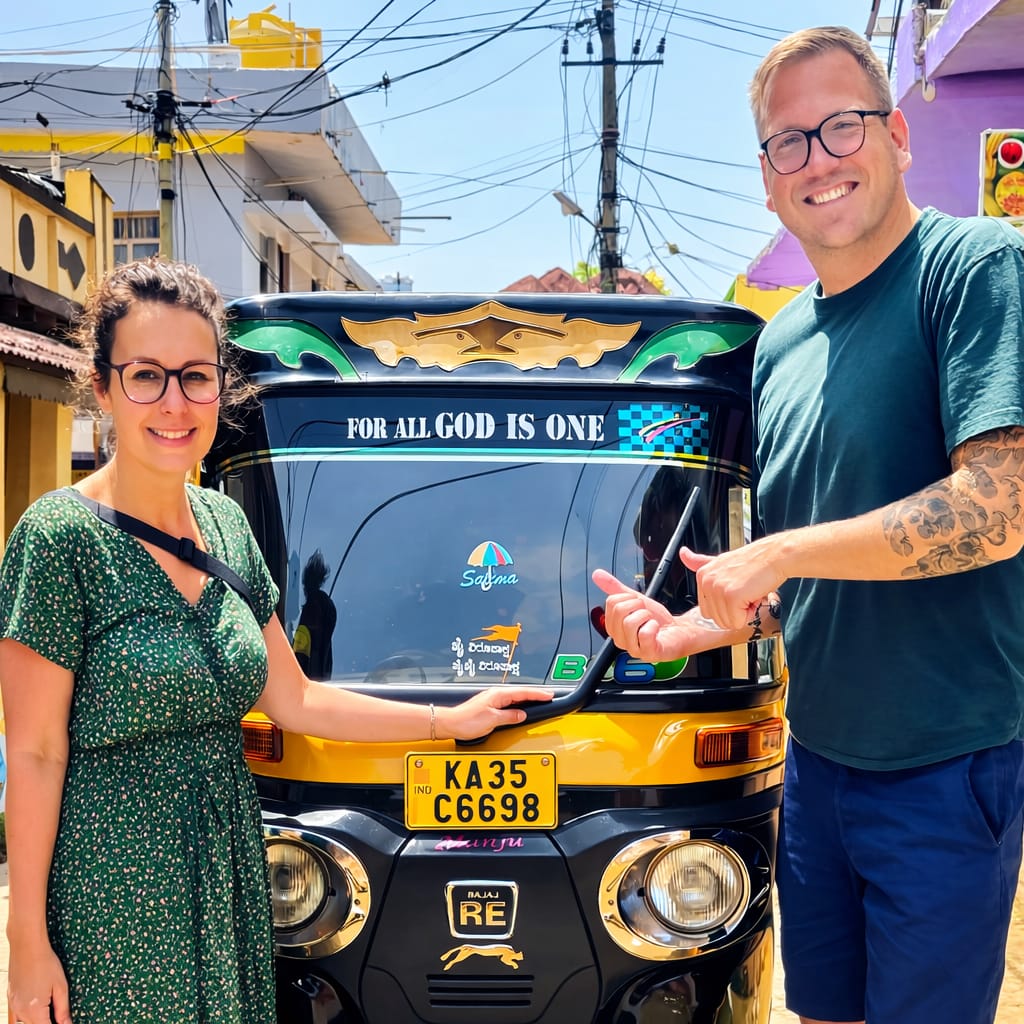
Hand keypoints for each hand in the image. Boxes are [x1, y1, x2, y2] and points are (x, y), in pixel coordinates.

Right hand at [9, 939, 70, 1023]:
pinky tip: (38, 1003)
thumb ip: (63, 1009)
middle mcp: (20, 1011)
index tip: (64, 1022)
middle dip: (46, 1022)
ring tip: (49, 1009)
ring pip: (24, 1022)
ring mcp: (13, 1005)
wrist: (27, 946)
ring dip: (37, 1019)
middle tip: (58, 1015)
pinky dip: (29, 1013)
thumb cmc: (45, 963)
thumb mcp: (60, 986)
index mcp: (33, 1011)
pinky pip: (18, 1014)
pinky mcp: (11, 998)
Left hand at [442, 686, 553, 740]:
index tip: (549, 695)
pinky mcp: (489, 706)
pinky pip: (509, 702)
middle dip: (535, 694)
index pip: (523, 692)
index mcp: (498, 695)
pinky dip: (518, 703)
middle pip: (520, 693)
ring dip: (527, 698)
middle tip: (549, 696)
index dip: (537, 694)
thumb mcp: (492, 720)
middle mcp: (495, 694)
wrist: (450, 723)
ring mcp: (492, 699)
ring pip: (515, 697)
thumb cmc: (466, 720)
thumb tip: (521, 714)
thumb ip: (509, 716)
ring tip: (538, 701)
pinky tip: (520, 707)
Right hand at [592, 569, 718, 661]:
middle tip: (646, 612)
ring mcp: (634, 649)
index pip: (611, 602)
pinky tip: (656, 628)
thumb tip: (597, 575)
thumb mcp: (635, 599)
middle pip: (619, 611)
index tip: (638, 604)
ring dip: (646, 615)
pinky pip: (644, 634)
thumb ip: (616, 588)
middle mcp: (620, 640)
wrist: (680, 630)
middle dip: (637, 605)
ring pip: (629, 622)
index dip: (628, 597)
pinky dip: (654, 625)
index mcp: (614, 627)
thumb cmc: (658, 619)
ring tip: (651, 621)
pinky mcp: (648, 653)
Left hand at [679, 541, 784, 630]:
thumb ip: (700, 562)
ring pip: (727, 622)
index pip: (707, 611)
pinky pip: (737, 622)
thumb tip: (683, 554)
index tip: (737, 590)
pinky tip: (754, 595)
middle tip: (745, 592)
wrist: (775, 556)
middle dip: (735, 612)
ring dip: (744, 612)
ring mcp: (717, 589)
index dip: (727, 606)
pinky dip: (750, 613)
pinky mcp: (731, 596)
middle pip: (716, 619)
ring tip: (749, 592)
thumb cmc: (754, 562)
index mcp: (702, 575)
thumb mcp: (721, 561)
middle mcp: (706, 581)